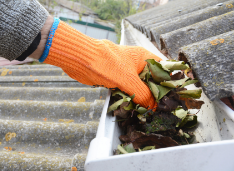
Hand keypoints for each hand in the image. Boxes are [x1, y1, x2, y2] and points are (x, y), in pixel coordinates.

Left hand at [38, 19, 161, 109]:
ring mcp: (127, 72)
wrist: (81, 60)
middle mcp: (137, 64)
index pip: (163, 70)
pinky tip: (133, 108)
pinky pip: (128, 90)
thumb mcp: (128, 80)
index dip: (168, 83)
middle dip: (154, 94)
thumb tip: (152, 107)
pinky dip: (130, 98)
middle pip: (151, 80)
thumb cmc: (105, 63)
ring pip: (139, 87)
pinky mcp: (117, 79)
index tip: (171, 98)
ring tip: (148, 111)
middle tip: (159, 109)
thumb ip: (142, 93)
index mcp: (144, 58)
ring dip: (141, 98)